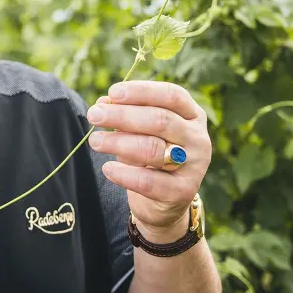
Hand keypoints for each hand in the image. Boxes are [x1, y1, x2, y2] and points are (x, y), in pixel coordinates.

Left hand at [86, 81, 211, 235]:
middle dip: (122, 115)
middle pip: (160, 120)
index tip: (112, 92)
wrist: (163, 201)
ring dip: (118, 142)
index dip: (142, 91)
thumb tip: (103, 103)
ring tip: (95, 141)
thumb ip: (125, 116)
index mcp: (192, 115)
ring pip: (153, 148)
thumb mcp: (139, 132)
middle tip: (94, 115)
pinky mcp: (182, 191)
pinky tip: (107, 168)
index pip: (172, 95)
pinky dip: (123, 174)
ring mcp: (194, 165)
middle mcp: (198, 138)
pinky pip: (148, 181)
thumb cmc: (149, 156)